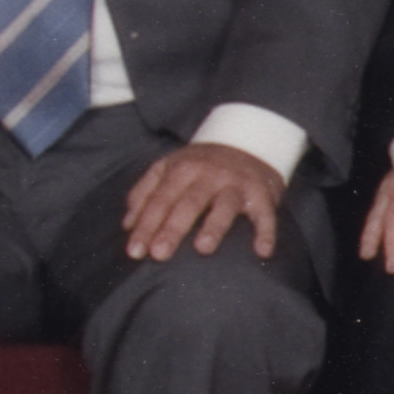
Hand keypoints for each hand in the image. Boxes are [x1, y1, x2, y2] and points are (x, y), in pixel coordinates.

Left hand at [122, 140, 285, 264]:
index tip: (134, 252)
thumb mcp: (168, 168)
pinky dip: (265, 231)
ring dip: (214, 225)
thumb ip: (144, 193)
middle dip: (173, 228)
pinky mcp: (262, 193)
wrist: (248, 140)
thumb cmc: (201, 165)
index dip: (146, 226)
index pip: (160, 200)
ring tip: (202, 248)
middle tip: (159, 254)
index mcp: (182, 169)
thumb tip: (127, 224)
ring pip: (225, 205)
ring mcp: (237, 183)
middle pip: (188, 203)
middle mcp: (209, 174)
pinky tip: (261, 251)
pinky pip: (265, 214)